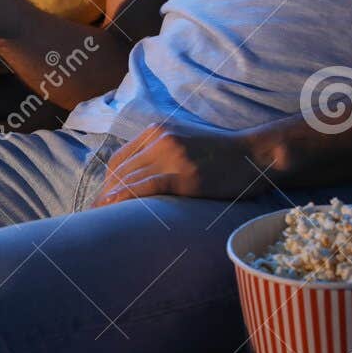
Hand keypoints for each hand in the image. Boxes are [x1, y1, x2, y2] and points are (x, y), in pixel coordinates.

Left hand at [91, 122, 272, 205]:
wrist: (255, 155)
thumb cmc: (223, 154)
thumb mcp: (186, 142)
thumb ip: (162, 153)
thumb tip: (138, 179)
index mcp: (158, 130)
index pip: (120, 158)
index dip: (107, 183)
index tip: (102, 203)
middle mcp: (160, 138)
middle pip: (120, 170)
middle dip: (105, 195)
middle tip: (95, 218)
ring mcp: (172, 155)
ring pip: (128, 179)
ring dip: (111, 202)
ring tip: (101, 222)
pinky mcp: (184, 174)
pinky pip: (145, 187)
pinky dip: (125, 200)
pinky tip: (116, 213)